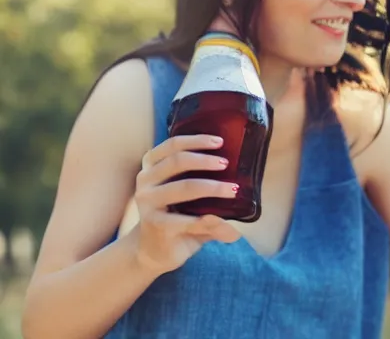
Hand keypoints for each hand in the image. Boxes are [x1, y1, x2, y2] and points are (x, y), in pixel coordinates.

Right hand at [132, 134, 241, 275]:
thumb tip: (241, 180)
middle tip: (226, 163)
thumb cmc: (174, 216)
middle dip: (205, 160)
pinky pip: (190, 221)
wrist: (152, 252)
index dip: (196, 140)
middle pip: (177, 161)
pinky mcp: (157, 226)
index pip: (172, 145)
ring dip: (213, 187)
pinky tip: (231, 227)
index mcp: (152, 167)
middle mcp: (146, 181)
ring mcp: (149, 204)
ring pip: (184, 187)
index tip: (219, 141)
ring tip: (233, 189)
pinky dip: (213, 222)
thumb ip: (205, 182)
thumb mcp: (186, 195)